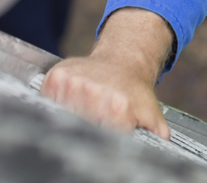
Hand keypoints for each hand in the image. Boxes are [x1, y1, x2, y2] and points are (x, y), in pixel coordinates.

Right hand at [41, 8, 173, 136]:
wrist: (124, 58)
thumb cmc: (133, 91)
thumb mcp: (150, 114)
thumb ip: (154, 136)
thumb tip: (159, 149)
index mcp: (117, 107)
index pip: (101, 138)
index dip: (102, 140)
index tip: (103, 137)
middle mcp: (94, 93)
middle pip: (78, 128)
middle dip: (85, 129)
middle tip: (92, 124)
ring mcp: (73, 84)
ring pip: (60, 115)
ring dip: (68, 116)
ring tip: (83, 112)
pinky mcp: (57, 77)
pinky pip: (47, 100)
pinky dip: (54, 104)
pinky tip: (69, 102)